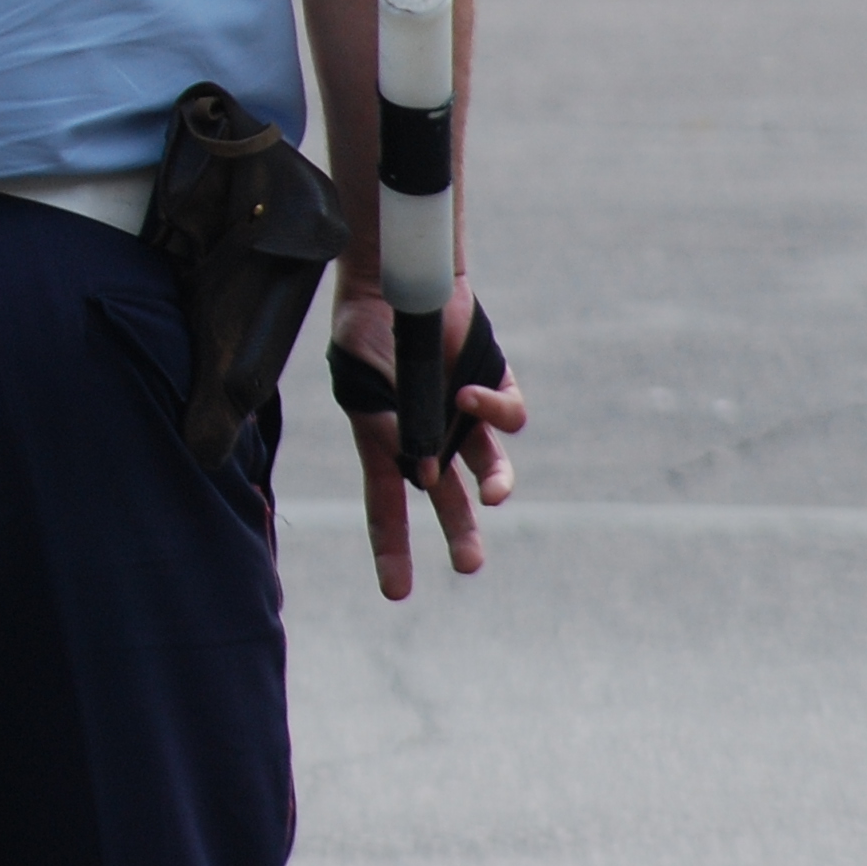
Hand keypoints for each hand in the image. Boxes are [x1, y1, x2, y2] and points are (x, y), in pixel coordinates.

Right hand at [331, 284, 524, 603]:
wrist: (399, 273)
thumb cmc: (364, 324)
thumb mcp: (360, 379)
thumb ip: (389, 427)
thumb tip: (424, 476)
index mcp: (385, 440)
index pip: (387, 506)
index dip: (392, 550)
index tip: (397, 592)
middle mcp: (428, 434)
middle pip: (447, 499)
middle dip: (458, 536)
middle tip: (469, 565)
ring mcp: (462, 413)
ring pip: (488, 467)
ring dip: (493, 486)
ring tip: (492, 496)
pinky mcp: (493, 385)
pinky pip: (506, 416)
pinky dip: (492, 413)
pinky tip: (470, 397)